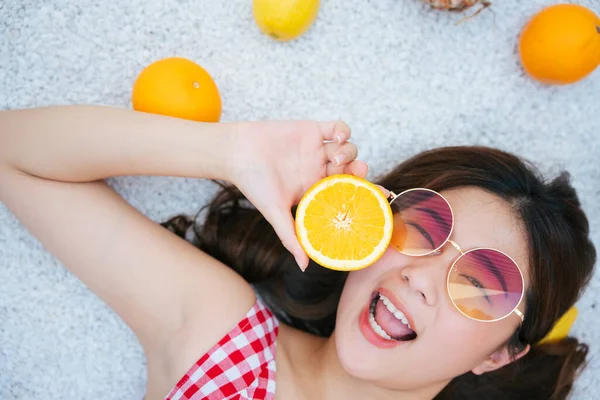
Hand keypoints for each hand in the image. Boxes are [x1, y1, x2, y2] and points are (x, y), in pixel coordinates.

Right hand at [228, 120, 367, 270]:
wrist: (237, 153)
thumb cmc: (254, 184)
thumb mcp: (275, 213)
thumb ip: (291, 237)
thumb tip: (304, 267)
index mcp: (315, 189)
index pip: (347, 193)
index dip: (366, 194)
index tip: (383, 197)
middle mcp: (319, 170)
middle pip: (352, 170)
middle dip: (360, 171)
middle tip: (358, 173)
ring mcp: (316, 150)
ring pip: (347, 149)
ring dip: (349, 152)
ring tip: (336, 158)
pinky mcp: (311, 130)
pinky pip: (336, 127)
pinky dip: (343, 131)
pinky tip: (338, 139)